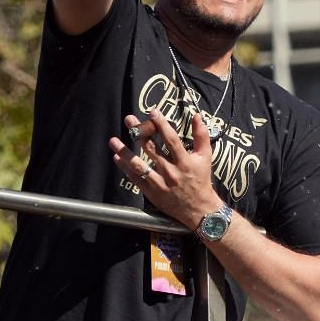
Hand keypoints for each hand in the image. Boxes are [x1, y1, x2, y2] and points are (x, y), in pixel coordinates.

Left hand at [108, 110, 223, 228]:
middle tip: (129, 120)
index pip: (171, 139)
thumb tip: (196, 116)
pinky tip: (117, 157)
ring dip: (125, 152)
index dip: (161, 125)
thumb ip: (201, 136)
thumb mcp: (206, 157)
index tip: (152, 112)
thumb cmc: (201, 179)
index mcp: (185, 161)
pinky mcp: (151, 192)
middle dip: (139, 133)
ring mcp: (159, 182)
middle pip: (151, 149)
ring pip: (139, 165)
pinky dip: (125, 168)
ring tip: (113, 141)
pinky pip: (135, 178)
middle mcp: (171, 171)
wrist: (198, 208)